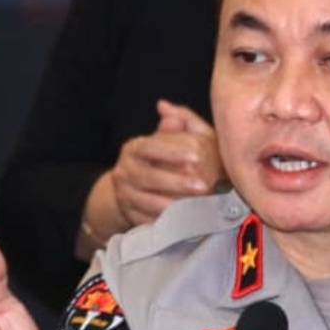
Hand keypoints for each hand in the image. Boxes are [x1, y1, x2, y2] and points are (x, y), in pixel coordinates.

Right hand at [108, 100, 223, 227]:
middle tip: (204, 186)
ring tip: (198, 206)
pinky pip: (148, 220)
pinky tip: (186, 220)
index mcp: (134, 148)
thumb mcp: (170, 140)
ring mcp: (126, 195)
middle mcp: (125, 171)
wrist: (133, 191)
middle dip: (177, 182)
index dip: (173, 151)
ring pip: (148, 202)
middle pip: (149, 177)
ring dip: (174, 205)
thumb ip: (177, 122)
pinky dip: (167, 222)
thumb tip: (167, 108)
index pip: (151, 147)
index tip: (198, 156)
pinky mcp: (131, 216)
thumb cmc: (161, 161)